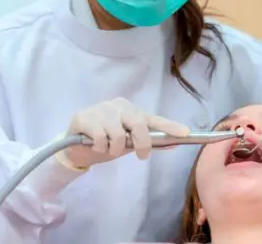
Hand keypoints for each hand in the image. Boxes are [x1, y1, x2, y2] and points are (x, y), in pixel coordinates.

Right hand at [63, 97, 189, 167]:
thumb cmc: (106, 144)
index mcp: (131, 110)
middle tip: (141, 155)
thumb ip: (149, 143)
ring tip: (106, 148)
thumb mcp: (129, 145)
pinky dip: (99, 147)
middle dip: (142, 144)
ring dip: (114, 149)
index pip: (153, 119)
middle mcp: (118, 105)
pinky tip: (92, 144)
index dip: (170, 126)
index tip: (186, 133)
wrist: (75, 149)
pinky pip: (99, 138)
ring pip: (117, 135)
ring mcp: (100, 109)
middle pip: (138, 124)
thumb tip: (173, 144)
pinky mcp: (84, 116)